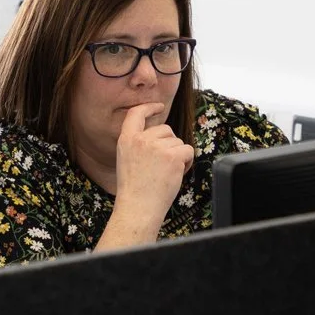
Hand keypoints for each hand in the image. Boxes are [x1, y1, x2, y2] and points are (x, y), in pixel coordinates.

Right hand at [113, 103, 195, 223]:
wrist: (138, 207)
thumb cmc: (134, 189)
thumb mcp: (127, 159)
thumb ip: (139, 143)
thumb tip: (161, 134)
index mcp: (126, 139)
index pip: (136, 113)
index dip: (149, 107)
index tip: (159, 107)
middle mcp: (141, 140)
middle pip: (165, 129)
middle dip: (169, 144)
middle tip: (161, 165)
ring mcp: (157, 147)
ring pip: (178, 142)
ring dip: (177, 156)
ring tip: (165, 173)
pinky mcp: (172, 156)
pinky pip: (188, 151)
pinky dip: (187, 162)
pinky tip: (176, 174)